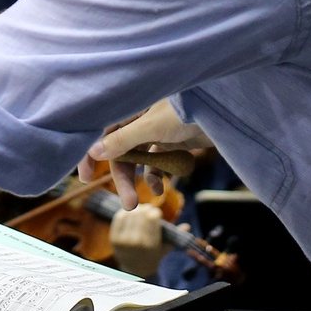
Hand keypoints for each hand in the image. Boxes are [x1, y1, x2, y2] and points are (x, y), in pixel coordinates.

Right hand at [86, 99, 214, 207]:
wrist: (226, 110)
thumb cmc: (187, 110)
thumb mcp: (152, 126)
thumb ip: (122, 140)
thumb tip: (93, 153)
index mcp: (130, 107)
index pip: (101, 130)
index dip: (90, 152)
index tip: (85, 176)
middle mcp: (139, 118)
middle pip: (120, 150)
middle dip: (122, 177)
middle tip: (127, 203)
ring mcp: (155, 131)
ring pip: (137, 159)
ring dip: (137, 180)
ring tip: (141, 200)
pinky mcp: (171, 141)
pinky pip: (156, 162)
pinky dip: (156, 175)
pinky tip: (161, 186)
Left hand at [109, 204, 178, 276]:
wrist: (134, 270)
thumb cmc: (153, 257)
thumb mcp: (165, 248)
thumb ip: (176, 237)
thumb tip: (187, 226)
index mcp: (151, 245)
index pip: (152, 219)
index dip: (155, 213)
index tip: (156, 213)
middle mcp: (136, 242)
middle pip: (141, 215)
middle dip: (146, 209)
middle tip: (148, 209)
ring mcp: (123, 241)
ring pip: (130, 214)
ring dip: (135, 210)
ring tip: (140, 210)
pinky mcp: (113, 238)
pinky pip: (118, 218)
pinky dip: (124, 212)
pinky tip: (129, 213)